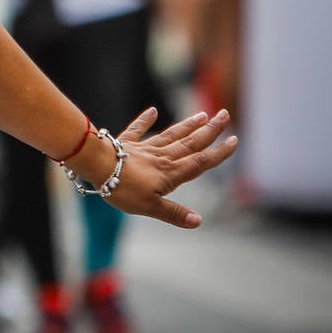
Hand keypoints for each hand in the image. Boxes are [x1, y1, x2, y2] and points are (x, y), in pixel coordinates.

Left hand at [94, 107, 237, 227]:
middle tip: (224, 114)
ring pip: (170, 134)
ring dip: (187, 125)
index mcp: (170, 173)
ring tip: (202, 114)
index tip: (234, 140)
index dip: (218, 153)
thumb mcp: (150, 207)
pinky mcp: (125, 143)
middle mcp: (161, 157)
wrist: (96, 166)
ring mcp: (143, 148)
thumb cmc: (122, 188)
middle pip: (190, 143)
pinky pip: (137, 130)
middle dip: (209, 130)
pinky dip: (145, 120)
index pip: (200, 162)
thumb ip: (173, 213)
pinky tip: (153, 110)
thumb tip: (198, 221)